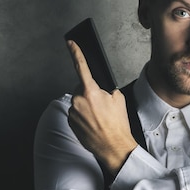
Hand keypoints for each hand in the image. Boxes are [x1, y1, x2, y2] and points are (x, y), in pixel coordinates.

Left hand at [66, 40, 137, 173]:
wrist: (114, 146)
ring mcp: (72, 112)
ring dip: (87, 106)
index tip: (70, 43)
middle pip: (81, 88)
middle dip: (90, 94)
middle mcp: (78, 101)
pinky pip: (76, 114)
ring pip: (78, 102)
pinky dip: (83, 116)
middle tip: (102, 106)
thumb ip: (107, 90)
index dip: (75, 53)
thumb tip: (101, 91)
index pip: (81, 67)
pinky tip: (93, 124)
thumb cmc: (117, 124)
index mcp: (90, 92)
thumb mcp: (119, 99)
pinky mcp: (70, 122)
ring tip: (99, 118)